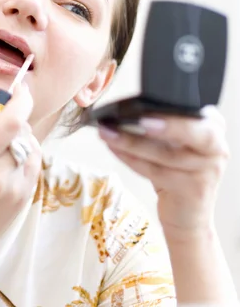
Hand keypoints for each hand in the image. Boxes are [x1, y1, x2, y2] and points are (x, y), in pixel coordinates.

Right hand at [0, 83, 41, 270]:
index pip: (12, 120)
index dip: (21, 99)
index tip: (18, 89)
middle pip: (22, 130)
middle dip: (13, 117)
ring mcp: (14, 190)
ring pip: (30, 145)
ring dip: (19, 135)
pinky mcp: (24, 199)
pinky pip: (33, 163)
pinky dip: (24, 152)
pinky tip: (4, 159)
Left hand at [98, 106, 229, 239]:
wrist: (187, 215)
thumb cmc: (177, 171)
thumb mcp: (176, 144)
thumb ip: (164, 126)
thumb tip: (127, 110)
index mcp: (213, 127)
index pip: (194, 113)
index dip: (173, 112)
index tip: (149, 109)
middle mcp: (216, 148)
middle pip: (192, 132)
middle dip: (166, 125)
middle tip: (138, 120)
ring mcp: (206, 171)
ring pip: (165, 154)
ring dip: (131, 142)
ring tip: (107, 132)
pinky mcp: (191, 191)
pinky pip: (155, 172)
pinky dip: (130, 159)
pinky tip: (114, 148)